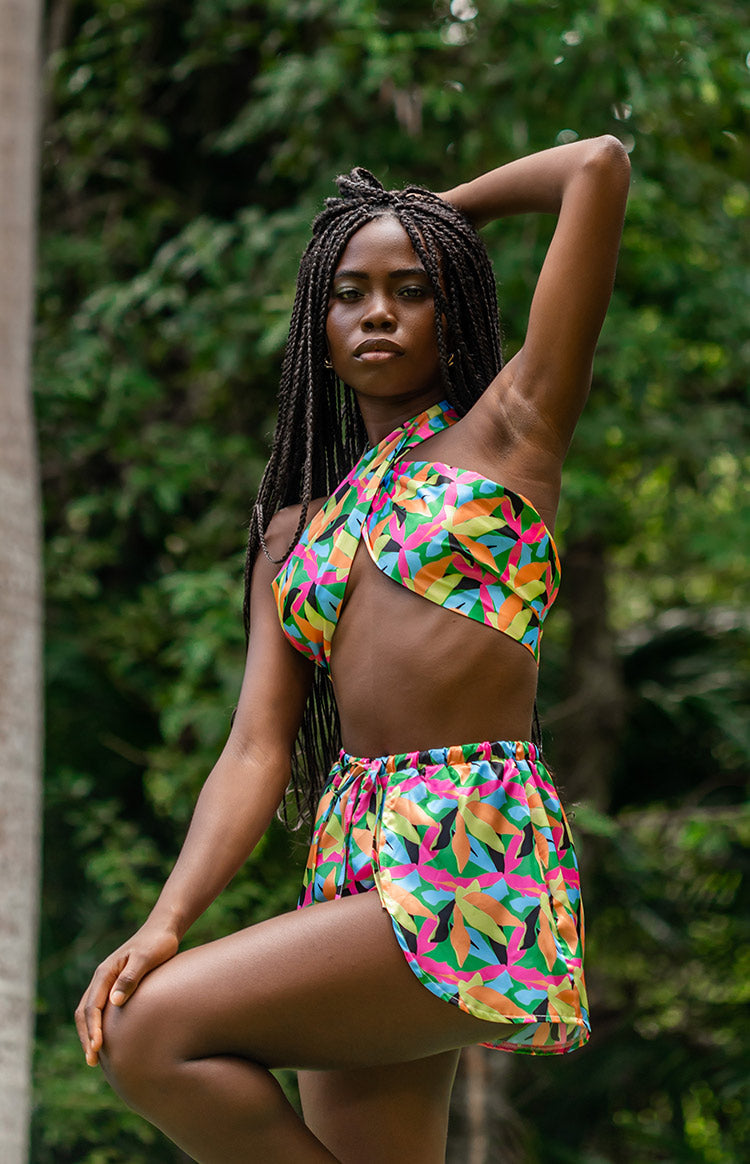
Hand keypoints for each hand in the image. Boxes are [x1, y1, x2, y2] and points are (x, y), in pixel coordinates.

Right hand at [74, 920, 179, 1065]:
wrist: (163, 930)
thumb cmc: (157, 943)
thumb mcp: (146, 958)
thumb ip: (131, 977)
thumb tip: (114, 1002)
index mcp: (106, 972)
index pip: (92, 1005)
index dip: (93, 1028)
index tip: (97, 1047)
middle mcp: (102, 978)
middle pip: (85, 1011)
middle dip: (86, 1036)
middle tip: (92, 1061)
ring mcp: (107, 982)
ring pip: (89, 1011)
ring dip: (88, 1033)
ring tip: (94, 1057)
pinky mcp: (115, 985)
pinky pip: (99, 1008)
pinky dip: (97, 1025)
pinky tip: (107, 1040)